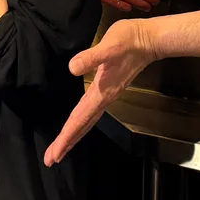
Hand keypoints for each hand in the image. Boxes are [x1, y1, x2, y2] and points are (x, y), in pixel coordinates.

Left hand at [44, 19, 154, 166]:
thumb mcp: (109, 46)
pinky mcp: (107, 88)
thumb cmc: (128, 41)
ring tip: (61, 149)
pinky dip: (81, 123)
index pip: (80, 120)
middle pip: (82, 126)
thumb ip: (91, 58)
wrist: (148, 39)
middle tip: (51, 160)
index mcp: (101, 93)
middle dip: (66, 143)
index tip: (55, 154)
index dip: (67, 137)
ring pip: (86, 121)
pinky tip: (78, 124)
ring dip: (73, 135)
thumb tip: (72, 68)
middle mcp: (103, 98)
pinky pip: (90, 112)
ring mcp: (106, 95)